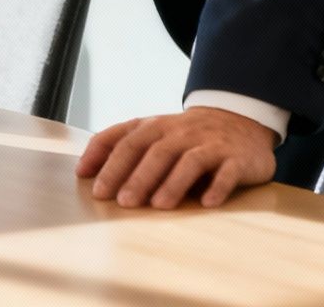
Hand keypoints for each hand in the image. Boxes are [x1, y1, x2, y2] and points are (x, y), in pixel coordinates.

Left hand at [76, 107, 275, 208]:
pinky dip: (217, 187)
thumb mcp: (153, 132)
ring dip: (173, 183)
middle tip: (123, 201)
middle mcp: (180, 132)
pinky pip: (227, 172)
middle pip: (155, 151)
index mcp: (155, 126)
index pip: (126, 139)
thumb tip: (83, 170)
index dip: (107, 160)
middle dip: (137, 176)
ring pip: (189, 160)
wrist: (239, 119)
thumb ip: (120, 146)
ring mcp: (210, 144)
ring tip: (158, 205)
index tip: (92, 185)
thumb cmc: (186, 134)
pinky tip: (207, 202)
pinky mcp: (236, 158)